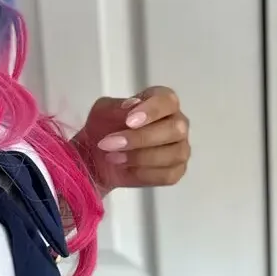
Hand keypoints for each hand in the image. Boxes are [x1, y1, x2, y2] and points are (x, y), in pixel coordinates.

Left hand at [71, 86, 190, 194]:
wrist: (96, 156)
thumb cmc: (104, 127)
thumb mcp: (102, 111)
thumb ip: (116, 107)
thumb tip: (132, 105)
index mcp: (163, 102)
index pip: (168, 100)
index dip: (152, 110)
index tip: (129, 121)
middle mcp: (177, 124)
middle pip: (175, 129)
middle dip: (141, 138)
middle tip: (112, 143)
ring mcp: (180, 149)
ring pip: (174, 154)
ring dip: (140, 157)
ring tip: (113, 157)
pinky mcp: (175, 171)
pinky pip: (168, 175)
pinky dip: (144, 173)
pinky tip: (126, 169)